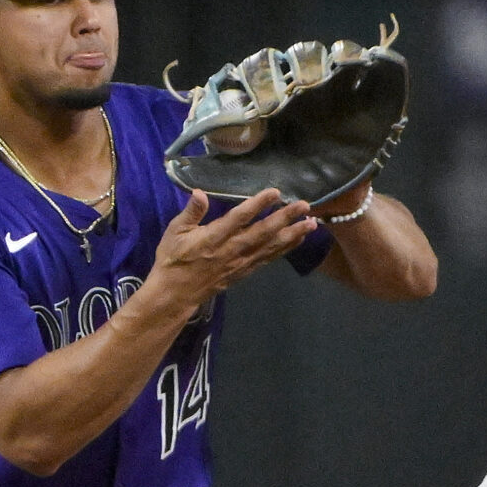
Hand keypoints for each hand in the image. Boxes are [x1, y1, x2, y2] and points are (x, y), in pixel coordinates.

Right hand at [144, 189, 316, 314]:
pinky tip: (298, 239)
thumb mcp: (175, 232)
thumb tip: (199, 192)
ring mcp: (240, 262)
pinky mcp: (245, 271)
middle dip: (285, 218)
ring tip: (312, 223)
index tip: (275, 192)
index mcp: (214, 237)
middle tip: (304, 205)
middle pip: (262, 232)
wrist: (176, 293)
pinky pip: (268, 258)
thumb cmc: (174, 258)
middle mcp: (231, 250)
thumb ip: (191, 212)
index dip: (258, 205)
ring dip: (292, 234)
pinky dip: (285, 249)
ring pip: (270, 247)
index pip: (239, 218)